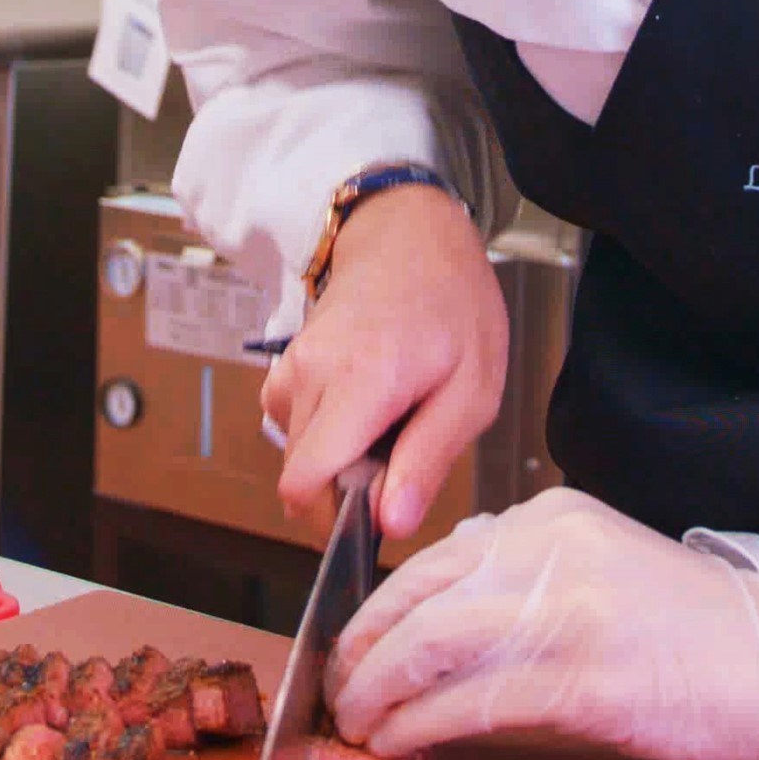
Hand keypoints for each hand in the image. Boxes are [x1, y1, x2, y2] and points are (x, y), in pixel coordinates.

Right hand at [263, 183, 501, 535]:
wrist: (410, 236)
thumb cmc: (452, 306)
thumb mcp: (472, 390)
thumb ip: (428, 460)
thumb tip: (393, 523)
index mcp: (360, 383)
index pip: (304, 482)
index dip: (334, 519)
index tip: (377, 513)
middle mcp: (310, 375)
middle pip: (301, 474)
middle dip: (346, 487)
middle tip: (401, 456)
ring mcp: (291, 366)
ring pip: (298, 452)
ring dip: (338, 458)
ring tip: (390, 422)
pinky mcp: (286, 364)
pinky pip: (294, 423)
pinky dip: (326, 431)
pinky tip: (364, 406)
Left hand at [325, 489, 758, 759]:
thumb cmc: (698, 630)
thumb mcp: (603, 567)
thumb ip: (525, 577)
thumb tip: (438, 623)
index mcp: (552, 521)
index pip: (434, 559)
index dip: (377, 610)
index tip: (352, 648)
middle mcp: (550, 552)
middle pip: (417, 597)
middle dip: (361, 651)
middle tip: (337, 692)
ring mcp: (564, 612)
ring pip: (430, 646)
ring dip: (378, 693)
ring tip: (358, 725)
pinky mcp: (583, 679)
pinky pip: (473, 702)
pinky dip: (422, 724)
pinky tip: (402, 744)